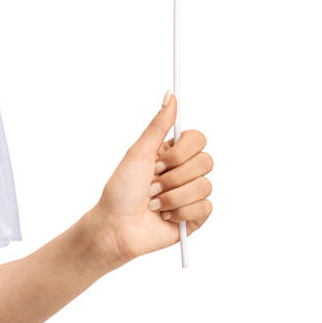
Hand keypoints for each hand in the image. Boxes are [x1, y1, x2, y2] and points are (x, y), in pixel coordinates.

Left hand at [86, 91, 212, 267]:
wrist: (116, 227)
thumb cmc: (120, 191)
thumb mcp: (138, 153)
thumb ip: (158, 125)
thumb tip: (170, 95)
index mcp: (172, 154)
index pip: (198, 139)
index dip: (180, 152)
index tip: (159, 161)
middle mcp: (184, 172)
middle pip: (205, 162)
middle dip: (173, 176)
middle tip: (152, 185)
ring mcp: (191, 195)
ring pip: (204, 186)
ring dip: (172, 196)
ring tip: (154, 203)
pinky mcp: (194, 217)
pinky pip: (204, 207)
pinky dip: (179, 212)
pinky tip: (164, 216)